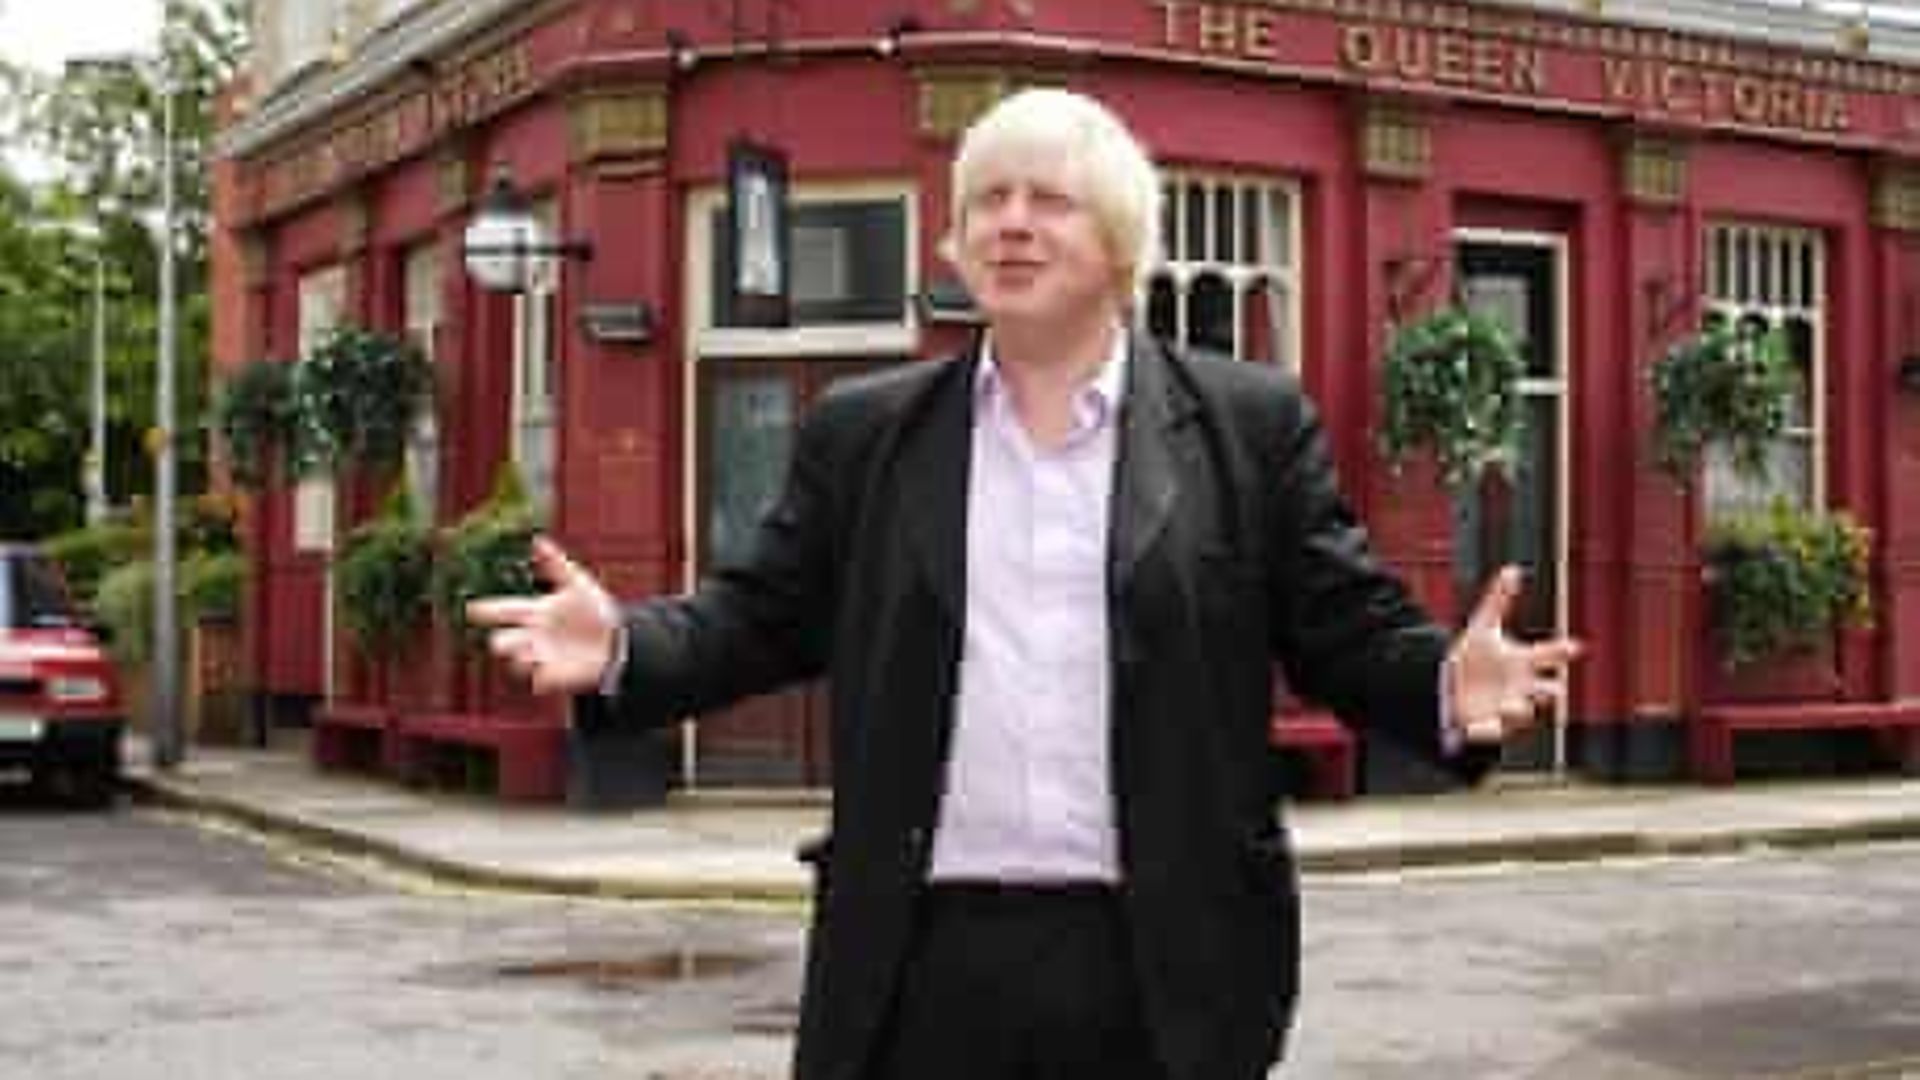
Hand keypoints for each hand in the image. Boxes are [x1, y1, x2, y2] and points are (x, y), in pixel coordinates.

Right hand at [466, 536, 620, 694]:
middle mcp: (532, 635)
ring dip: (519, 659)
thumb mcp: (577, 582)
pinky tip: (542, 672)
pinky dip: (539, 676)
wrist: (618, 639)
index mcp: (535, 611)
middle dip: (501, 641)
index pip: (504, 610)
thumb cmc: (593, 608)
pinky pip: (540, 679)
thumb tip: (537, 539)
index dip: (487, 610)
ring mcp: (542, 656)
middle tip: (498, 641)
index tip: (471, 609)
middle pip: (504, 640)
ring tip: (525, 654)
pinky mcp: (554, 675)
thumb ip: (556, 563)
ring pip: (518, 661)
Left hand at [1445, 565, 1582, 745]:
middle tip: (1554, 688)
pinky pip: (1495, 732)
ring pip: (1525, 713)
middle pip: (1549, 691)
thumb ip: (1498, 599)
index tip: (1576, 645)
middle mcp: (1523, 686)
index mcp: (1524, 662)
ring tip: (1516, 706)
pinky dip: (1491, 730)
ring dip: (1521, 710)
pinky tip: (1478, 727)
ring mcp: (1509, 707)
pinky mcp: (1490, 725)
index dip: (1564, 650)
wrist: (1450, 685)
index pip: (1550, 654)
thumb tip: (1513, 569)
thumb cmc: (1474, 657)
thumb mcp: (1483, 626)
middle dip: (1552, 690)